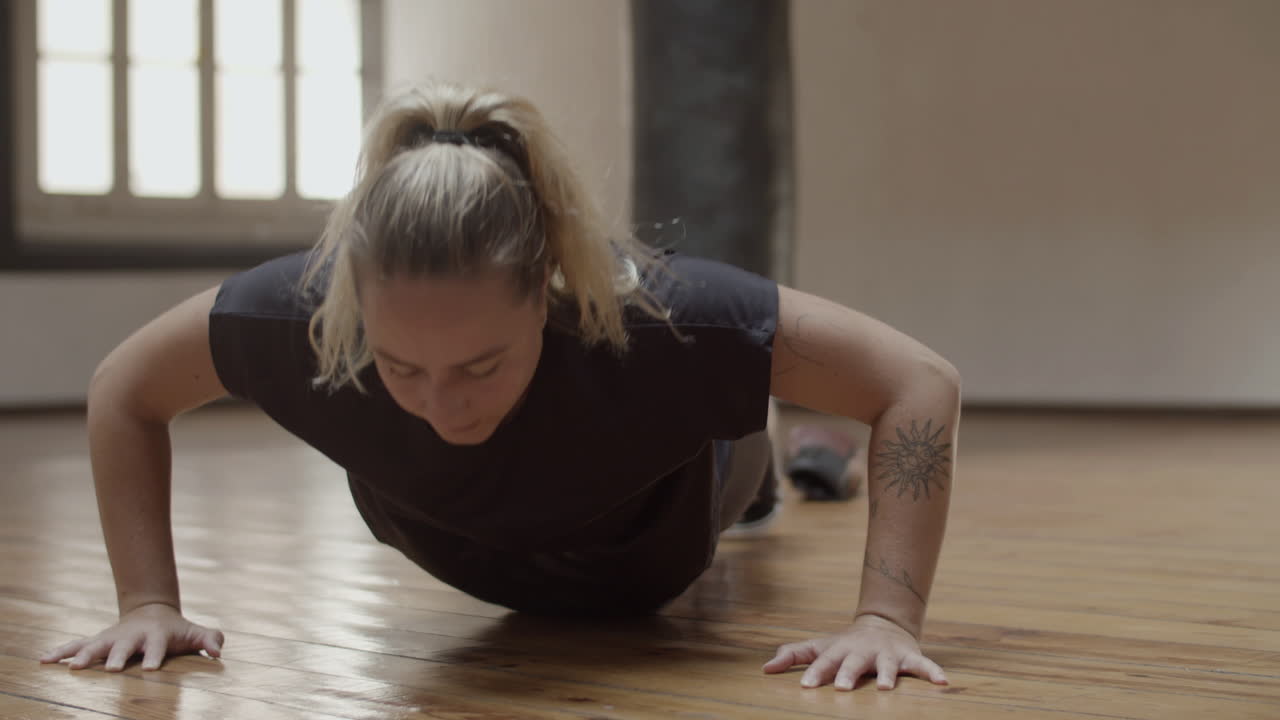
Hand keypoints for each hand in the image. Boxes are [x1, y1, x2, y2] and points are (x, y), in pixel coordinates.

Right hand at [39, 602, 223, 671]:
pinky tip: (43, 659)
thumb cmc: (176, 630)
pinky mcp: (98, 641)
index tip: (151, 668)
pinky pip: (76, 644)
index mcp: (156, 635)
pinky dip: (60, 651)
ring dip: (83, 654)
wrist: (152, 612)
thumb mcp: (195, 633)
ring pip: (95, 644)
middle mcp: (131, 635)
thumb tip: (218, 652)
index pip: (157, 646)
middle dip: (116, 656)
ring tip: (70, 667)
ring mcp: (112, 637)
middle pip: (122, 646)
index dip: (154, 656)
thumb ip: (210, 640)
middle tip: (110, 668)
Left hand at [762, 613, 947, 689]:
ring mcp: (887, 654)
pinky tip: (943, 682)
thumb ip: (793, 655)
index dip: (815, 672)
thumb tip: (765, 668)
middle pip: (855, 662)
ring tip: (886, 688)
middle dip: (848, 674)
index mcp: (840, 650)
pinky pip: (923, 665)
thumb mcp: (819, 647)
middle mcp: (864, 651)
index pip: (825, 661)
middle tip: (843, 689)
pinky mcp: (909, 657)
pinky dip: (933, 672)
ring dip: (888, 675)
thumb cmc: (845, 645)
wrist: (882, 625)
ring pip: (888, 665)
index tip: (805, 686)